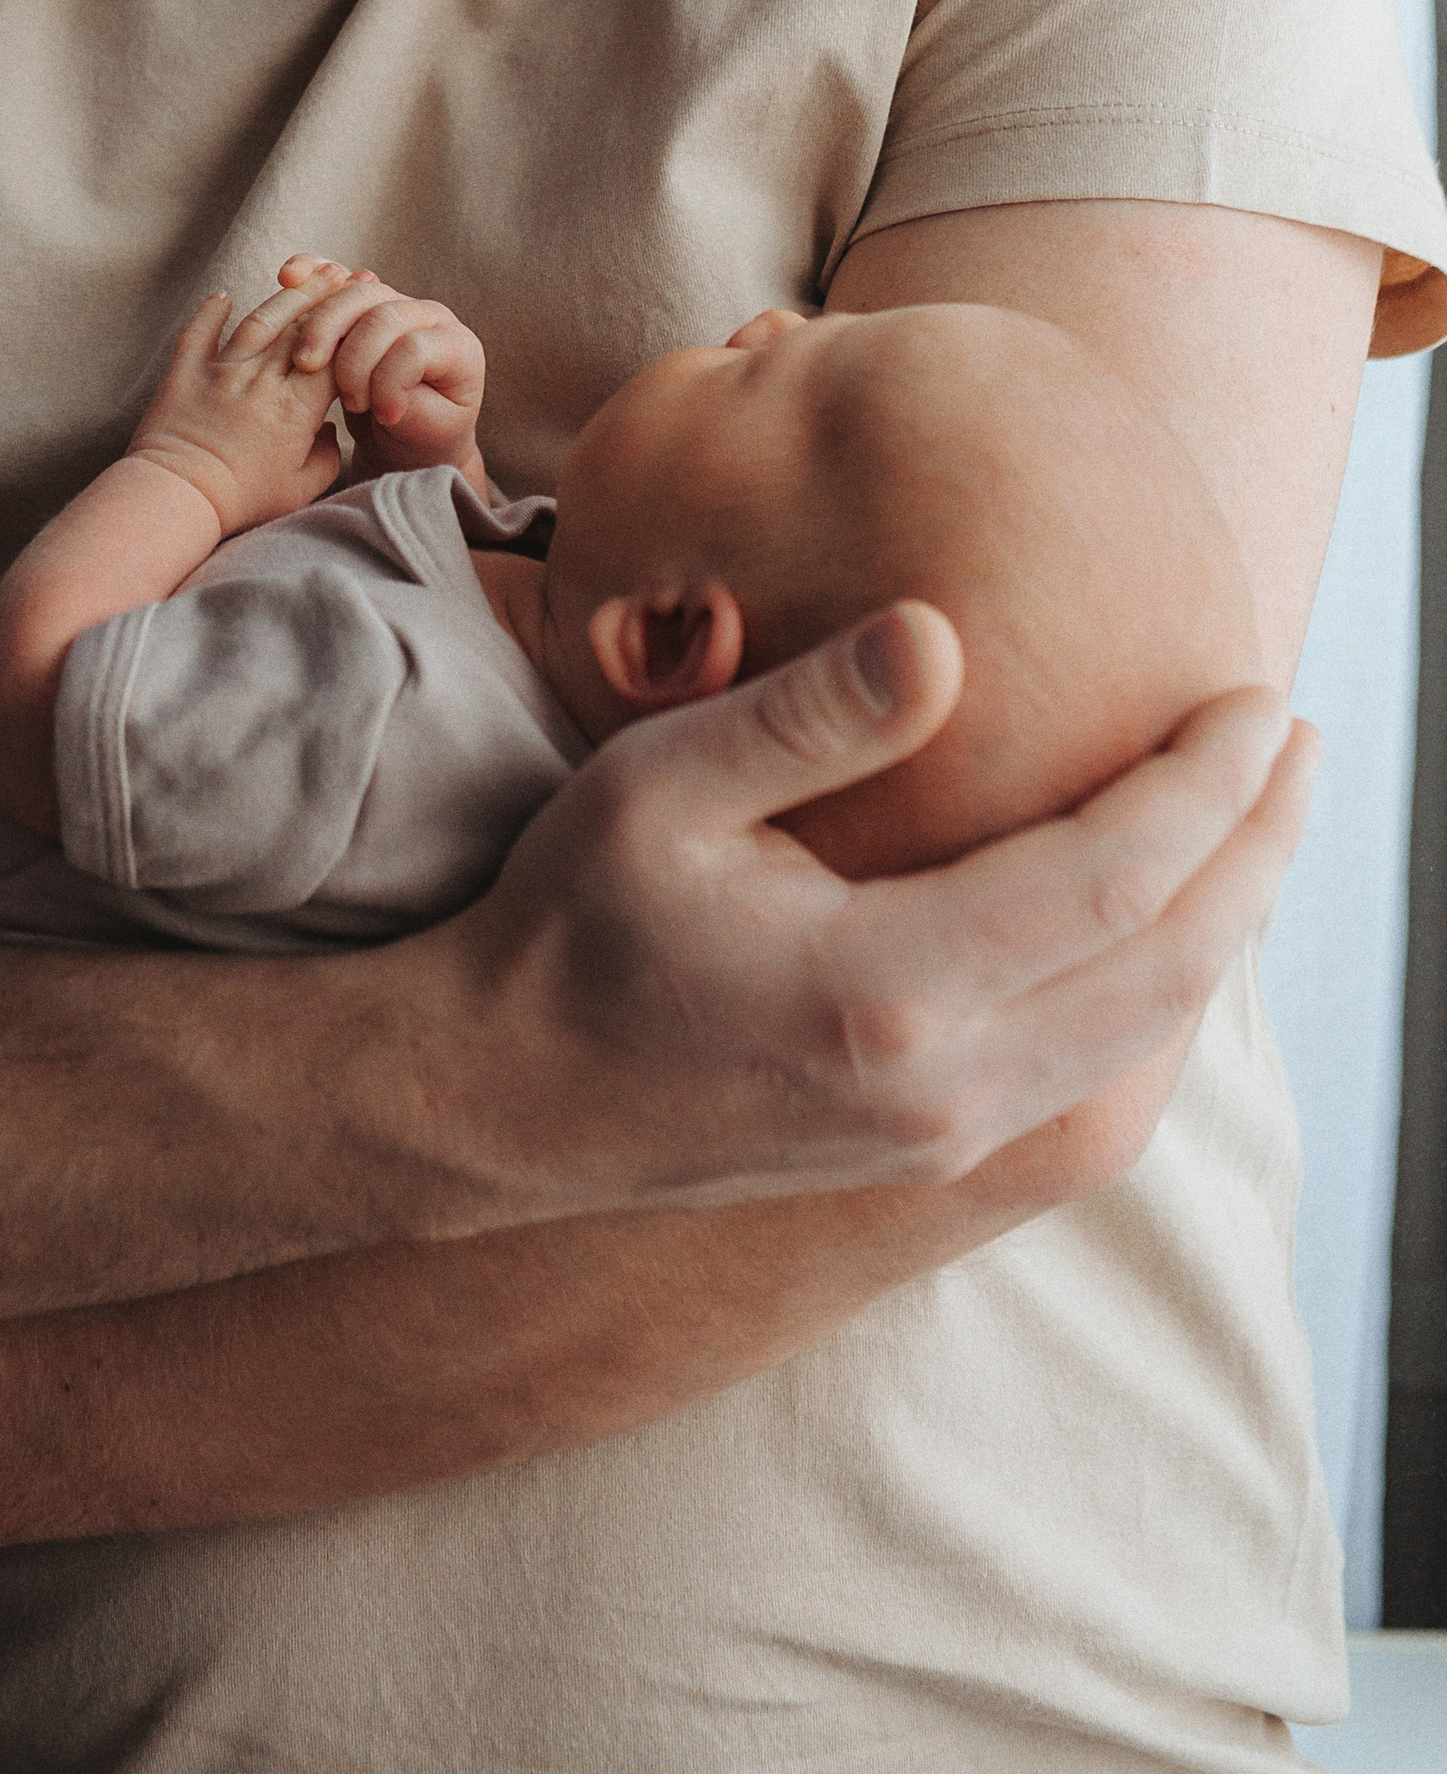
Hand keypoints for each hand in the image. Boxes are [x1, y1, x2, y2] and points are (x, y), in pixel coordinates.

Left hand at [124, 274, 354, 533]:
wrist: (177, 498)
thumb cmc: (242, 500)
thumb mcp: (301, 489)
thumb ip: (328, 456)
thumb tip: (331, 430)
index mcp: (295, 409)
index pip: (332, 356)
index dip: (352, 332)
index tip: (366, 314)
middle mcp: (261, 380)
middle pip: (299, 327)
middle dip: (326, 297)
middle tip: (344, 275)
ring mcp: (221, 371)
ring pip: (259, 320)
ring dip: (285, 295)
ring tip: (305, 273)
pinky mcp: (185, 373)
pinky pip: (199, 332)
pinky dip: (211, 311)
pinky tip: (222, 296)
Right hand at [272, 254, 488, 484]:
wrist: (411, 437)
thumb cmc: (425, 437)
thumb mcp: (431, 432)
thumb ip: (413, 408)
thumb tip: (385, 392)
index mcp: (457, 347)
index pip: (414, 347)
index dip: (391, 381)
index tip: (383, 417)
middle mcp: (429, 315)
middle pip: (382, 314)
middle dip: (352, 356)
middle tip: (346, 398)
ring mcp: (395, 302)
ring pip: (353, 295)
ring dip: (322, 326)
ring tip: (306, 363)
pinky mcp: (364, 302)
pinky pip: (334, 278)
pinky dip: (310, 273)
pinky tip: (288, 277)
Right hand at [419, 597, 1318, 1211]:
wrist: (498, 1100)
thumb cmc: (567, 919)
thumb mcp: (659, 787)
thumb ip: (808, 718)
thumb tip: (942, 637)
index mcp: (885, 991)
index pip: (1109, 881)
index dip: (1201, 787)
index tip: (1252, 696)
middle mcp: (941, 1088)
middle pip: (1167, 969)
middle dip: (1255, 849)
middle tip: (1295, 741)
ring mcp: (942, 1139)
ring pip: (1146, 1035)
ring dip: (1222, 921)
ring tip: (1257, 818)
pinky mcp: (929, 1158)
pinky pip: (1098, 1077)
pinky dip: (1159, 991)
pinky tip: (1162, 924)